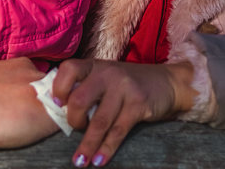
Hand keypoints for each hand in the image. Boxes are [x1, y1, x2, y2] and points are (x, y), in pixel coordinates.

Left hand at [52, 58, 194, 166]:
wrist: (167, 82)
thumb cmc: (129, 84)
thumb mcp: (107, 77)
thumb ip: (87, 87)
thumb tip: (60, 110)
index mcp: (95, 66)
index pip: (69, 69)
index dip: (59, 87)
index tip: (57, 103)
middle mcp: (108, 73)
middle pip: (80, 99)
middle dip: (73, 120)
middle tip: (75, 129)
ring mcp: (124, 88)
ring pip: (99, 121)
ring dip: (88, 145)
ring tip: (80, 161)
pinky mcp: (138, 104)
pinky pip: (118, 131)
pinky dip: (106, 148)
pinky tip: (99, 160)